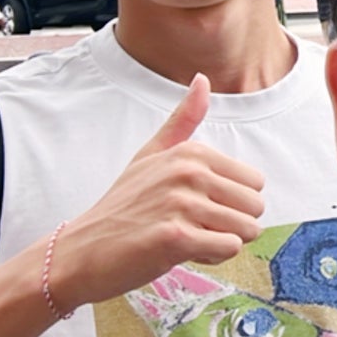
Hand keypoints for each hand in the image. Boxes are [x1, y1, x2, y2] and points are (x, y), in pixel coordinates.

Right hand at [46, 74, 265, 310]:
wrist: (80, 251)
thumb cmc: (122, 205)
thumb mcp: (151, 154)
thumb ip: (183, 120)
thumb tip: (202, 79)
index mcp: (191, 152)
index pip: (255, 182)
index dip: (232, 203)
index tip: (198, 207)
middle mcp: (188, 172)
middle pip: (255, 207)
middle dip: (232, 225)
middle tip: (193, 227)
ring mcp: (181, 204)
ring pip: (247, 229)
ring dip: (222, 242)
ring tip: (187, 239)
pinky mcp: (176, 237)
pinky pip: (229, 249)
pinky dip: (212, 257)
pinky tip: (182, 253)